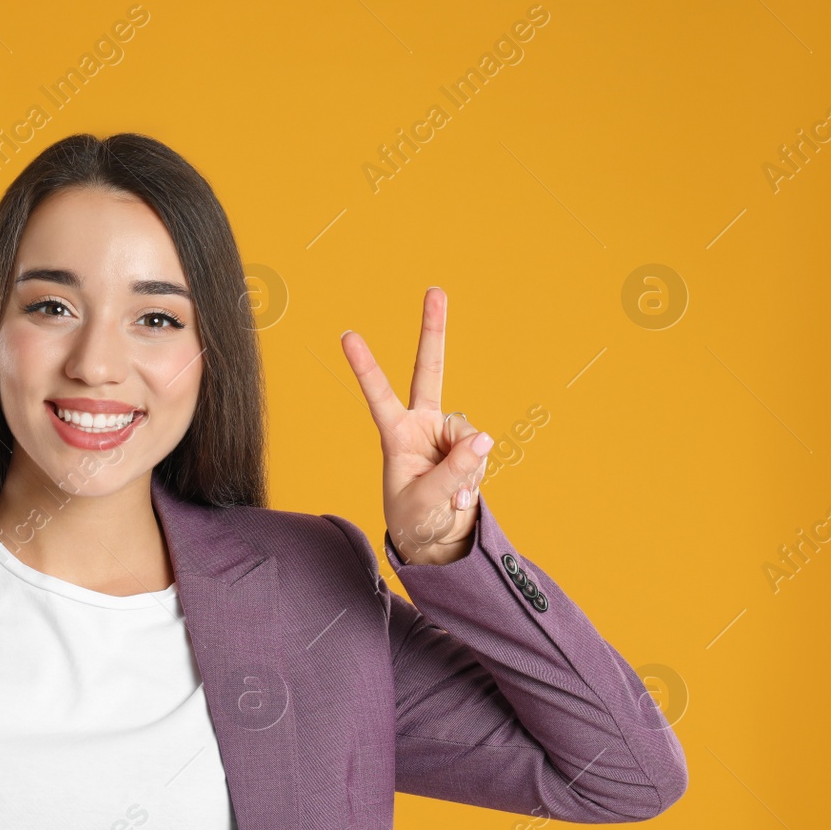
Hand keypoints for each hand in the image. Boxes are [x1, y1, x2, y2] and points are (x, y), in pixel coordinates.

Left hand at [340, 288, 493, 565]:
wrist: (437, 540)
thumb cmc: (415, 520)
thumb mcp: (427, 502)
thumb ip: (454, 471)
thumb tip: (483, 438)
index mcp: (395, 434)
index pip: (379, 395)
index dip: (365, 367)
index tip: (346, 335)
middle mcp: (421, 425)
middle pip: (429, 371)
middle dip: (433, 330)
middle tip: (435, 290)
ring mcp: (448, 433)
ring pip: (469, 431)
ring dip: (466, 469)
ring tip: (449, 498)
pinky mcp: (471, 446)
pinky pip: (483, 452)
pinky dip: (476, 478)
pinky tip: (461, 497)